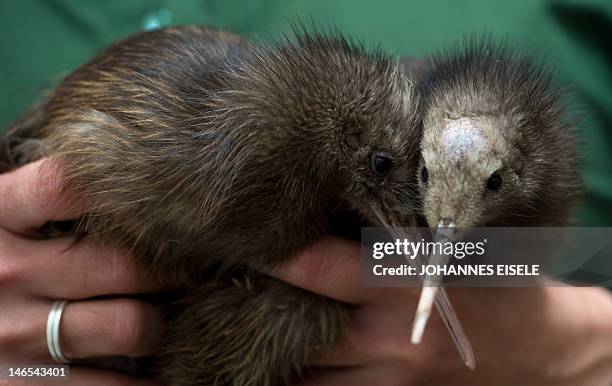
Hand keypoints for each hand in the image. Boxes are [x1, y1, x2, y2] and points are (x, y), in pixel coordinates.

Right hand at [0, 159, 163, 385]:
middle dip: (174, 270)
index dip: (128, 191)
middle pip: (125, 265)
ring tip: (174, 315)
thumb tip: (133, 187)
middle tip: (196, 269)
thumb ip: (51, 202)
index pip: (68, 185)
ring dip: (164, 324)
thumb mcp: (4, 221)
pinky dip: (147, 383)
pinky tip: (159, 370)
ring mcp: (13, 335)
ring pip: (132, 327)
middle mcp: (6, 273)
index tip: (171, 201)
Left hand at [273, 237, 611, 385]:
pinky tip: (288, 362)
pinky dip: (305, 382)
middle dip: (266, 311)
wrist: (538, 351)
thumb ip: (386, 245)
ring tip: (249, 329)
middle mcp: (392, 339)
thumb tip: (326, 226)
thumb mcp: (445, 252)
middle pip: (304, 329)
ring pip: (306, 377)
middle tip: (237, 290)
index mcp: (407, 286)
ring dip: (276, 355)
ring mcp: (390, 380)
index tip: (247, 242)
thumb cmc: (491, 287)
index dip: (282, 257)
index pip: (327, 268)